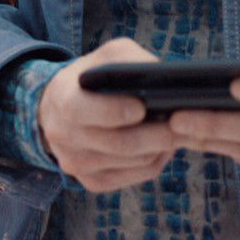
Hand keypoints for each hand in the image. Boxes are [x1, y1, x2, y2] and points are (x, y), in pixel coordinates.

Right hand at [38, 38, 180, 192]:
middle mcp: (63, 136)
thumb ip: (130, 61)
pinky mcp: (92, 182)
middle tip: (178, 124)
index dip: (114, 111)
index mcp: (61, 100)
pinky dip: (155, 160)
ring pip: (133, 162)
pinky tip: (161, 145)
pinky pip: (136, 176)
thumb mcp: (106, 57)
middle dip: (154, 134)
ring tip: (175, 130)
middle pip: (118, 144)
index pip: (81, 111)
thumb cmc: (92, 77)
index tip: (141, 107)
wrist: (61, 110)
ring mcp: (76, 164)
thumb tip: (161, 77)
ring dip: (159, 147)